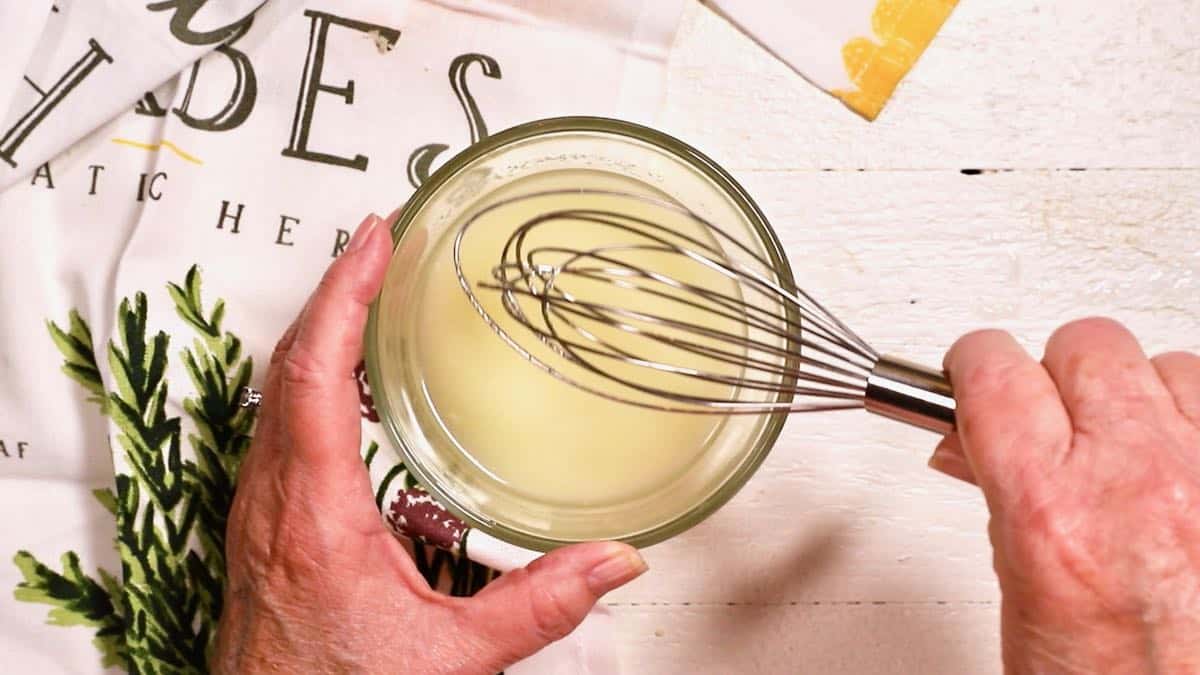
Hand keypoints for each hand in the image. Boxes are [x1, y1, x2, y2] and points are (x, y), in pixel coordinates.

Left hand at [213, 213, 647, 673]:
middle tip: (377, 242)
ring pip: (276, 392)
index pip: (316, 372)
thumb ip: (537, 606)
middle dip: (336, 291)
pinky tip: (343, 381)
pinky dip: (310, 376)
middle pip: (288, 364)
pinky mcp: (263, 526)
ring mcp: (260, 510)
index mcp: (313, 513)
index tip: (373, 240)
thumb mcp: (449, 656)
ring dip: (320, 331)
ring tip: (364, 291)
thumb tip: (610, 561)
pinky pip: (278, 423)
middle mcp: (273, 500)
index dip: (344, 295)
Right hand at [929, 319, 1199, 673]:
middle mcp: (1139, 480)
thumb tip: (973, 441)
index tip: (973, 378)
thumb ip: (997, 496)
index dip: (974, 368)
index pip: (994, 372)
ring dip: (1134, 396)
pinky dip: (1191, 420)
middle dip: (1054, 376)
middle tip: (1047, 417)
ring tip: (1123, 448)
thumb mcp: (1019, 589)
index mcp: (1053, 512)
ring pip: (1161, 362)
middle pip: (1083, 345)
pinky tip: (1175, 459)